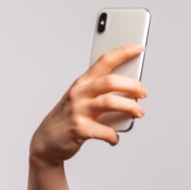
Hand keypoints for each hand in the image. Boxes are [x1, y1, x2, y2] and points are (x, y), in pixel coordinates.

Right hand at [29, 44, 147, 167]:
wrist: (46, 142)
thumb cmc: (69, 119)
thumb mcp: (82, 101)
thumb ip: (103, 95)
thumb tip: (131, 96)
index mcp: (82, 82)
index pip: (104, 61)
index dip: (124, 52)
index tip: (140, 48)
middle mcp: (79, 93)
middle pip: (111, 81)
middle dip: (133, 85)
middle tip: (144, 93)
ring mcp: (78, 110)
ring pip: (110, 102)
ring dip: (131, 108)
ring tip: (139, 113)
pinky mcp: (79, 129)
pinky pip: (105, 131)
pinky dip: (114, 136)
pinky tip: (114, 138)